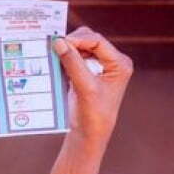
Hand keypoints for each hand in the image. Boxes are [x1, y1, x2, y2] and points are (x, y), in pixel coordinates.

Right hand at [41, 30, 131, 173]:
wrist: (89, 134)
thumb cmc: (93, 115)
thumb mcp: (85, 88)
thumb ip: (73, 63)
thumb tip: (59, 42)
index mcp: (120, 64)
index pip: (98, 42)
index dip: (79, 39)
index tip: (60, 42)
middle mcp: (112, 62)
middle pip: (90, 40)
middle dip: (72, 42)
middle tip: (54, 47)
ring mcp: (100, 66)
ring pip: (81, 47)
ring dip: (67, 50)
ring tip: (53, 53)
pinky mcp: (88, 72)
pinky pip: (75, 57)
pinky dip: (65, 57)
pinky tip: (55, 61)